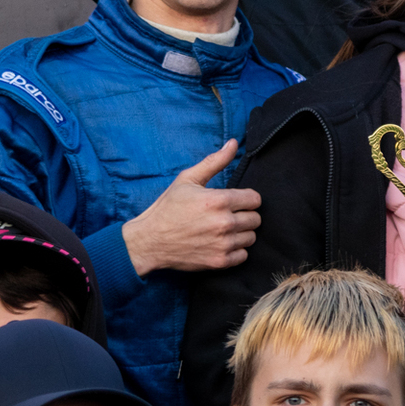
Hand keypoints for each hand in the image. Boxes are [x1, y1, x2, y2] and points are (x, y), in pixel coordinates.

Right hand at [121, 140, 260, 274]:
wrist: (148, 241)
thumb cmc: (168, 208)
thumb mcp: (188, 179)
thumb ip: (214, 161)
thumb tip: (233, 143)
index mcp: (219, 201)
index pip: (255, 199)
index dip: (246, 199)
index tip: (236, 201)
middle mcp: (224, 223)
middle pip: (256, 219)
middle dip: (245, 215)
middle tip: (229, 215)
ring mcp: (222, 244)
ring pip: (251, 237)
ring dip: (241, 233)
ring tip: (225, 230)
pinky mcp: (218, 262)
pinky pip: (243, 255)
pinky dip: (236, 251)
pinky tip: (222, 244)